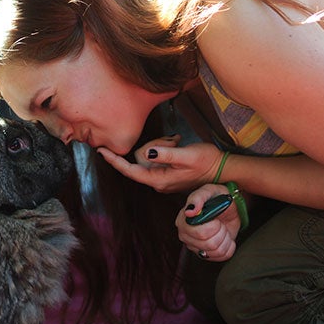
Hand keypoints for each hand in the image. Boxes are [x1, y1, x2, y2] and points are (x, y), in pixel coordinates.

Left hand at [97, 139, 223, 192]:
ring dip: (160, 146)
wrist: (222, 169)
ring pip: (149, 157)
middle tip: (171, 141)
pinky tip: (177, 144)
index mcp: (159, 179)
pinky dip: (164, 148)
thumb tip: (148, 152)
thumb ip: (165, 154)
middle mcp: (158, 182)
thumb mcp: (186, 155)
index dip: (114, 161)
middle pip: (140, 160)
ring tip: (177, 143)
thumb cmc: (206, 161)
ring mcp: (162, 179)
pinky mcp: (168, 173)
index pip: (130, 170)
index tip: (101, 151)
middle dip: (151, 146)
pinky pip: (157, 157)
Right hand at [176, 184, 240, 261]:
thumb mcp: (209, 191)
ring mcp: (194, 246)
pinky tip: (225, 237)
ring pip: (216, 251)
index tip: (216, 218)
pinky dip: (229, 247)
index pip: (199, 233)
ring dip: (225, 239)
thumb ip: (198, 198)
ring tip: (222, 229)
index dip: (213, 227)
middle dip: (221, 232)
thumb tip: (190, 212)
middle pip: (209, 244)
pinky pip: (221, 256)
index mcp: (183, 220)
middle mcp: (185, 235)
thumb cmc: (216, 197)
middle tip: (220, 223)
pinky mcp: (205, 254)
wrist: (229, 207)